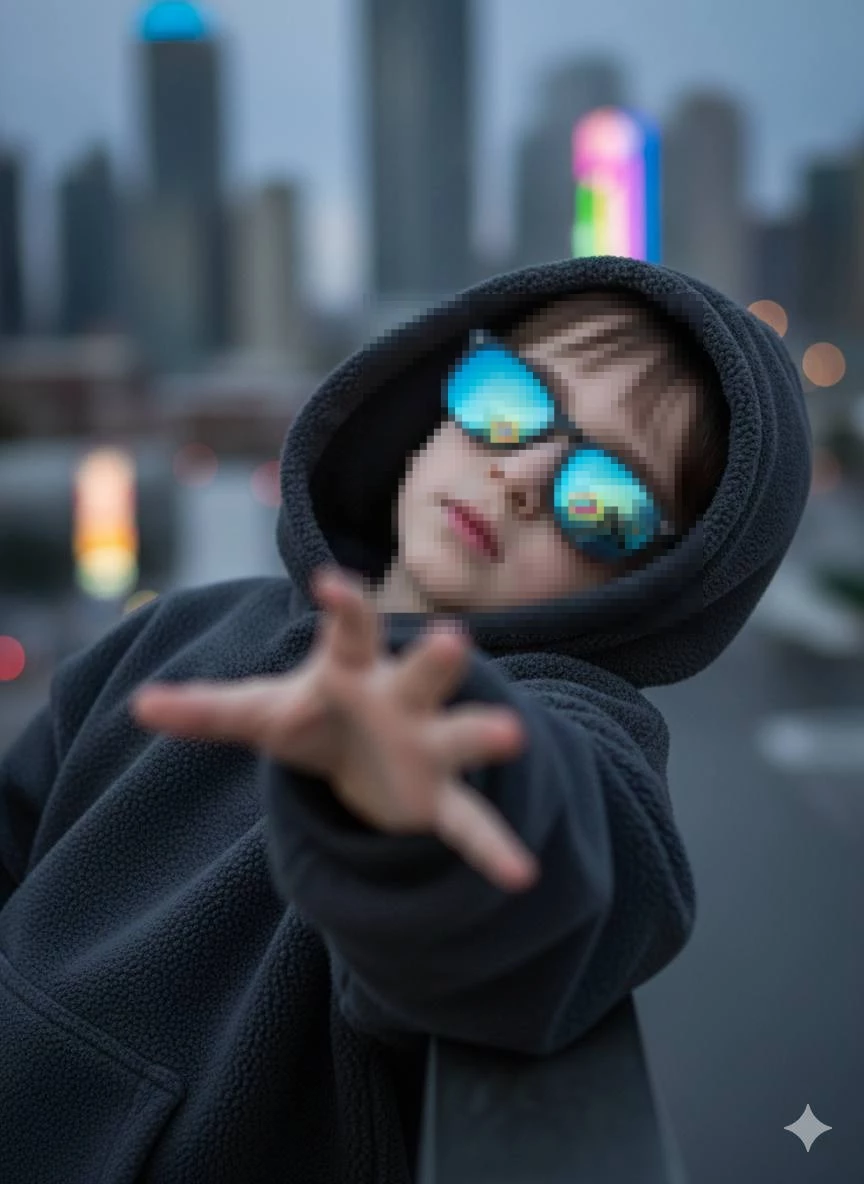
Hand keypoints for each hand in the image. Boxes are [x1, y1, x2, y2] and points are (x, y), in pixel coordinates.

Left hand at [130, 566, 539, 892]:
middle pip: (421, 672)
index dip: (344, 607)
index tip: (330, 585)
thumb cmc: (314, 719)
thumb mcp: (261, 713)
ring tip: (511, 735)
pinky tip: (519, 875)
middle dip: (436, 659)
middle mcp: (400, 698)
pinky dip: (491, 846)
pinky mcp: (438, 799)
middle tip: (451, 642)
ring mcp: (427, 745)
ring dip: (481, 734)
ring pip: (458, 735)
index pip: (350, 630)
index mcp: (353, 668)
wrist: (366, 760)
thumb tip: (140, 704)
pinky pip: (468, 821)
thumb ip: (208, 709)